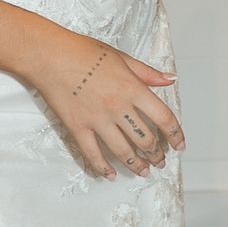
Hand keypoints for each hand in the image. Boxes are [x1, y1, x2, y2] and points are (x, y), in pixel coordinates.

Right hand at [31, 37, 184, 178]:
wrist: (49, 56)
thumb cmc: (82, 51)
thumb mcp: (121, 57)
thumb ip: (147, 72)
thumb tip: (169, 78)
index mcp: (132, 88)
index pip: (163, 117)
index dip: (175, 135)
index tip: (179, 145)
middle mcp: (118, 107)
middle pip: (145, 139)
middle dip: (157, 153)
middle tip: (160, 160)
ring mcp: (97, 120)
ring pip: (123, 151)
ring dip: (137, 164)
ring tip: (144, 171)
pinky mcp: (77, 128)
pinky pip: (93, 154)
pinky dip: (103, 168)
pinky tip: (111, 175)